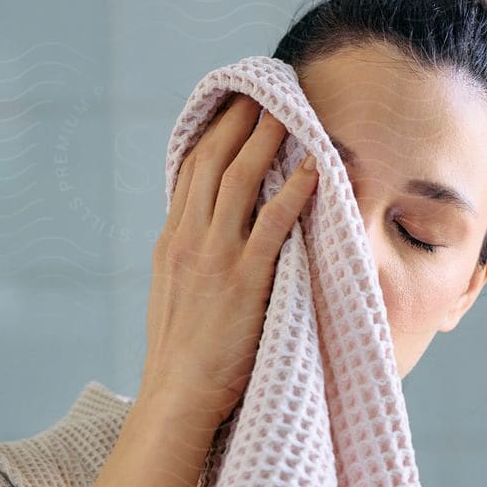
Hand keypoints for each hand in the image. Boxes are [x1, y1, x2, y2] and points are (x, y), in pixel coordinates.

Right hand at [138, 93, 318, 428]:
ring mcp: (215, 259)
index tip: (233, 107)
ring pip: (239, 182)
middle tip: (264, 91)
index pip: (190, 171)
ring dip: (266, 142)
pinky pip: (272, 225)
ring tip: (290, 112)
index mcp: (171, 242)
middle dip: (239, 123)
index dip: (214, 133)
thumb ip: (189, 258)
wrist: (177, 395)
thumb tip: (205, 234)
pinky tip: (315, 169)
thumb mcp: (174, 295)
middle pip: (213, 163)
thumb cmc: (182, 356)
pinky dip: (294, 192)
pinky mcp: (243, 282)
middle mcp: (188, 240)